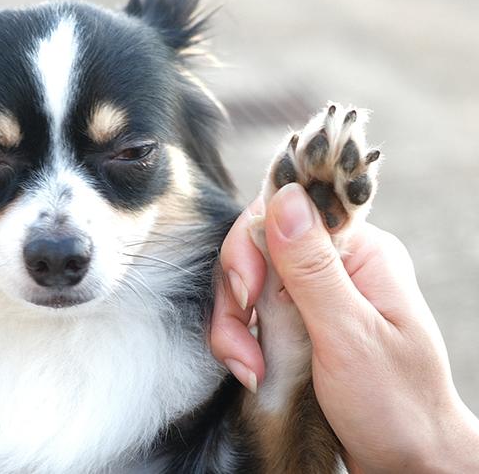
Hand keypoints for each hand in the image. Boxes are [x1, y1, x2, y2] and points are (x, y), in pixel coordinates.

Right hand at [211, 184, 478, 472]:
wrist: (408, 462)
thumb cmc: (396, 404)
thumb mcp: (350, 335)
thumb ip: (312, 266)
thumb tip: (284, 195)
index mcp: (362, 251)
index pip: (288, 211)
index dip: (252, 244)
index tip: (246, 294)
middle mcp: (336, 264)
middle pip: (256, 248)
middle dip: (237, 298)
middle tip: (242, 348)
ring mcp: (314, 293)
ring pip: (245, 283)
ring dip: (234, 328)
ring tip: (249, 370)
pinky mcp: (296, 322)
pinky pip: (250, 313)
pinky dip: (240, 342)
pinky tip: (252, 372)